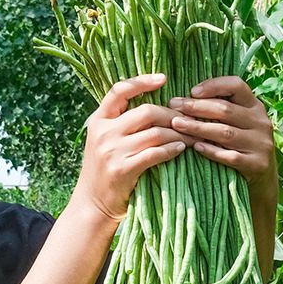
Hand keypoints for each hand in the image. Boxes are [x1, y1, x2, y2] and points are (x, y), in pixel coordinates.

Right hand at [72, 73, 187, 221]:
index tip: (164, 79)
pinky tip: (181, 149)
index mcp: (98, 120)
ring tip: (190, 137)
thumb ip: (120, 123)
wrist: (92, 204)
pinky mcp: (123, 169)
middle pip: (146, 111)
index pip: (119, 91)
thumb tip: (154, 105)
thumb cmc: (105, 171)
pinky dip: (171, 150)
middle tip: (187, 120)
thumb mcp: (103, 141)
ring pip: (155, 133)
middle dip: (171, 114)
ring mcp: (112, 151)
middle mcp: (103, 132)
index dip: (142, 81)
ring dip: (178, 134)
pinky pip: (155, 153)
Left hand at [168, 76, 277, 201]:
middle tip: (174, 107)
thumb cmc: (241, 143)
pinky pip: (230, 156)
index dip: (214, 86)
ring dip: (198, 128)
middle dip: (197, 107)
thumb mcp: (239, 122)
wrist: (263, 176)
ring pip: (225, 133)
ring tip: (177, 124)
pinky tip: (196, 147)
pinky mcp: (257, 164)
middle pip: (226, 110)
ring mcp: (260, 144)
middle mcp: (261, 122)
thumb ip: (221, 110)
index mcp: (255, 106)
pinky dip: (212, 151)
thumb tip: (185, 98)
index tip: (192, 91)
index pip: (237, 86)